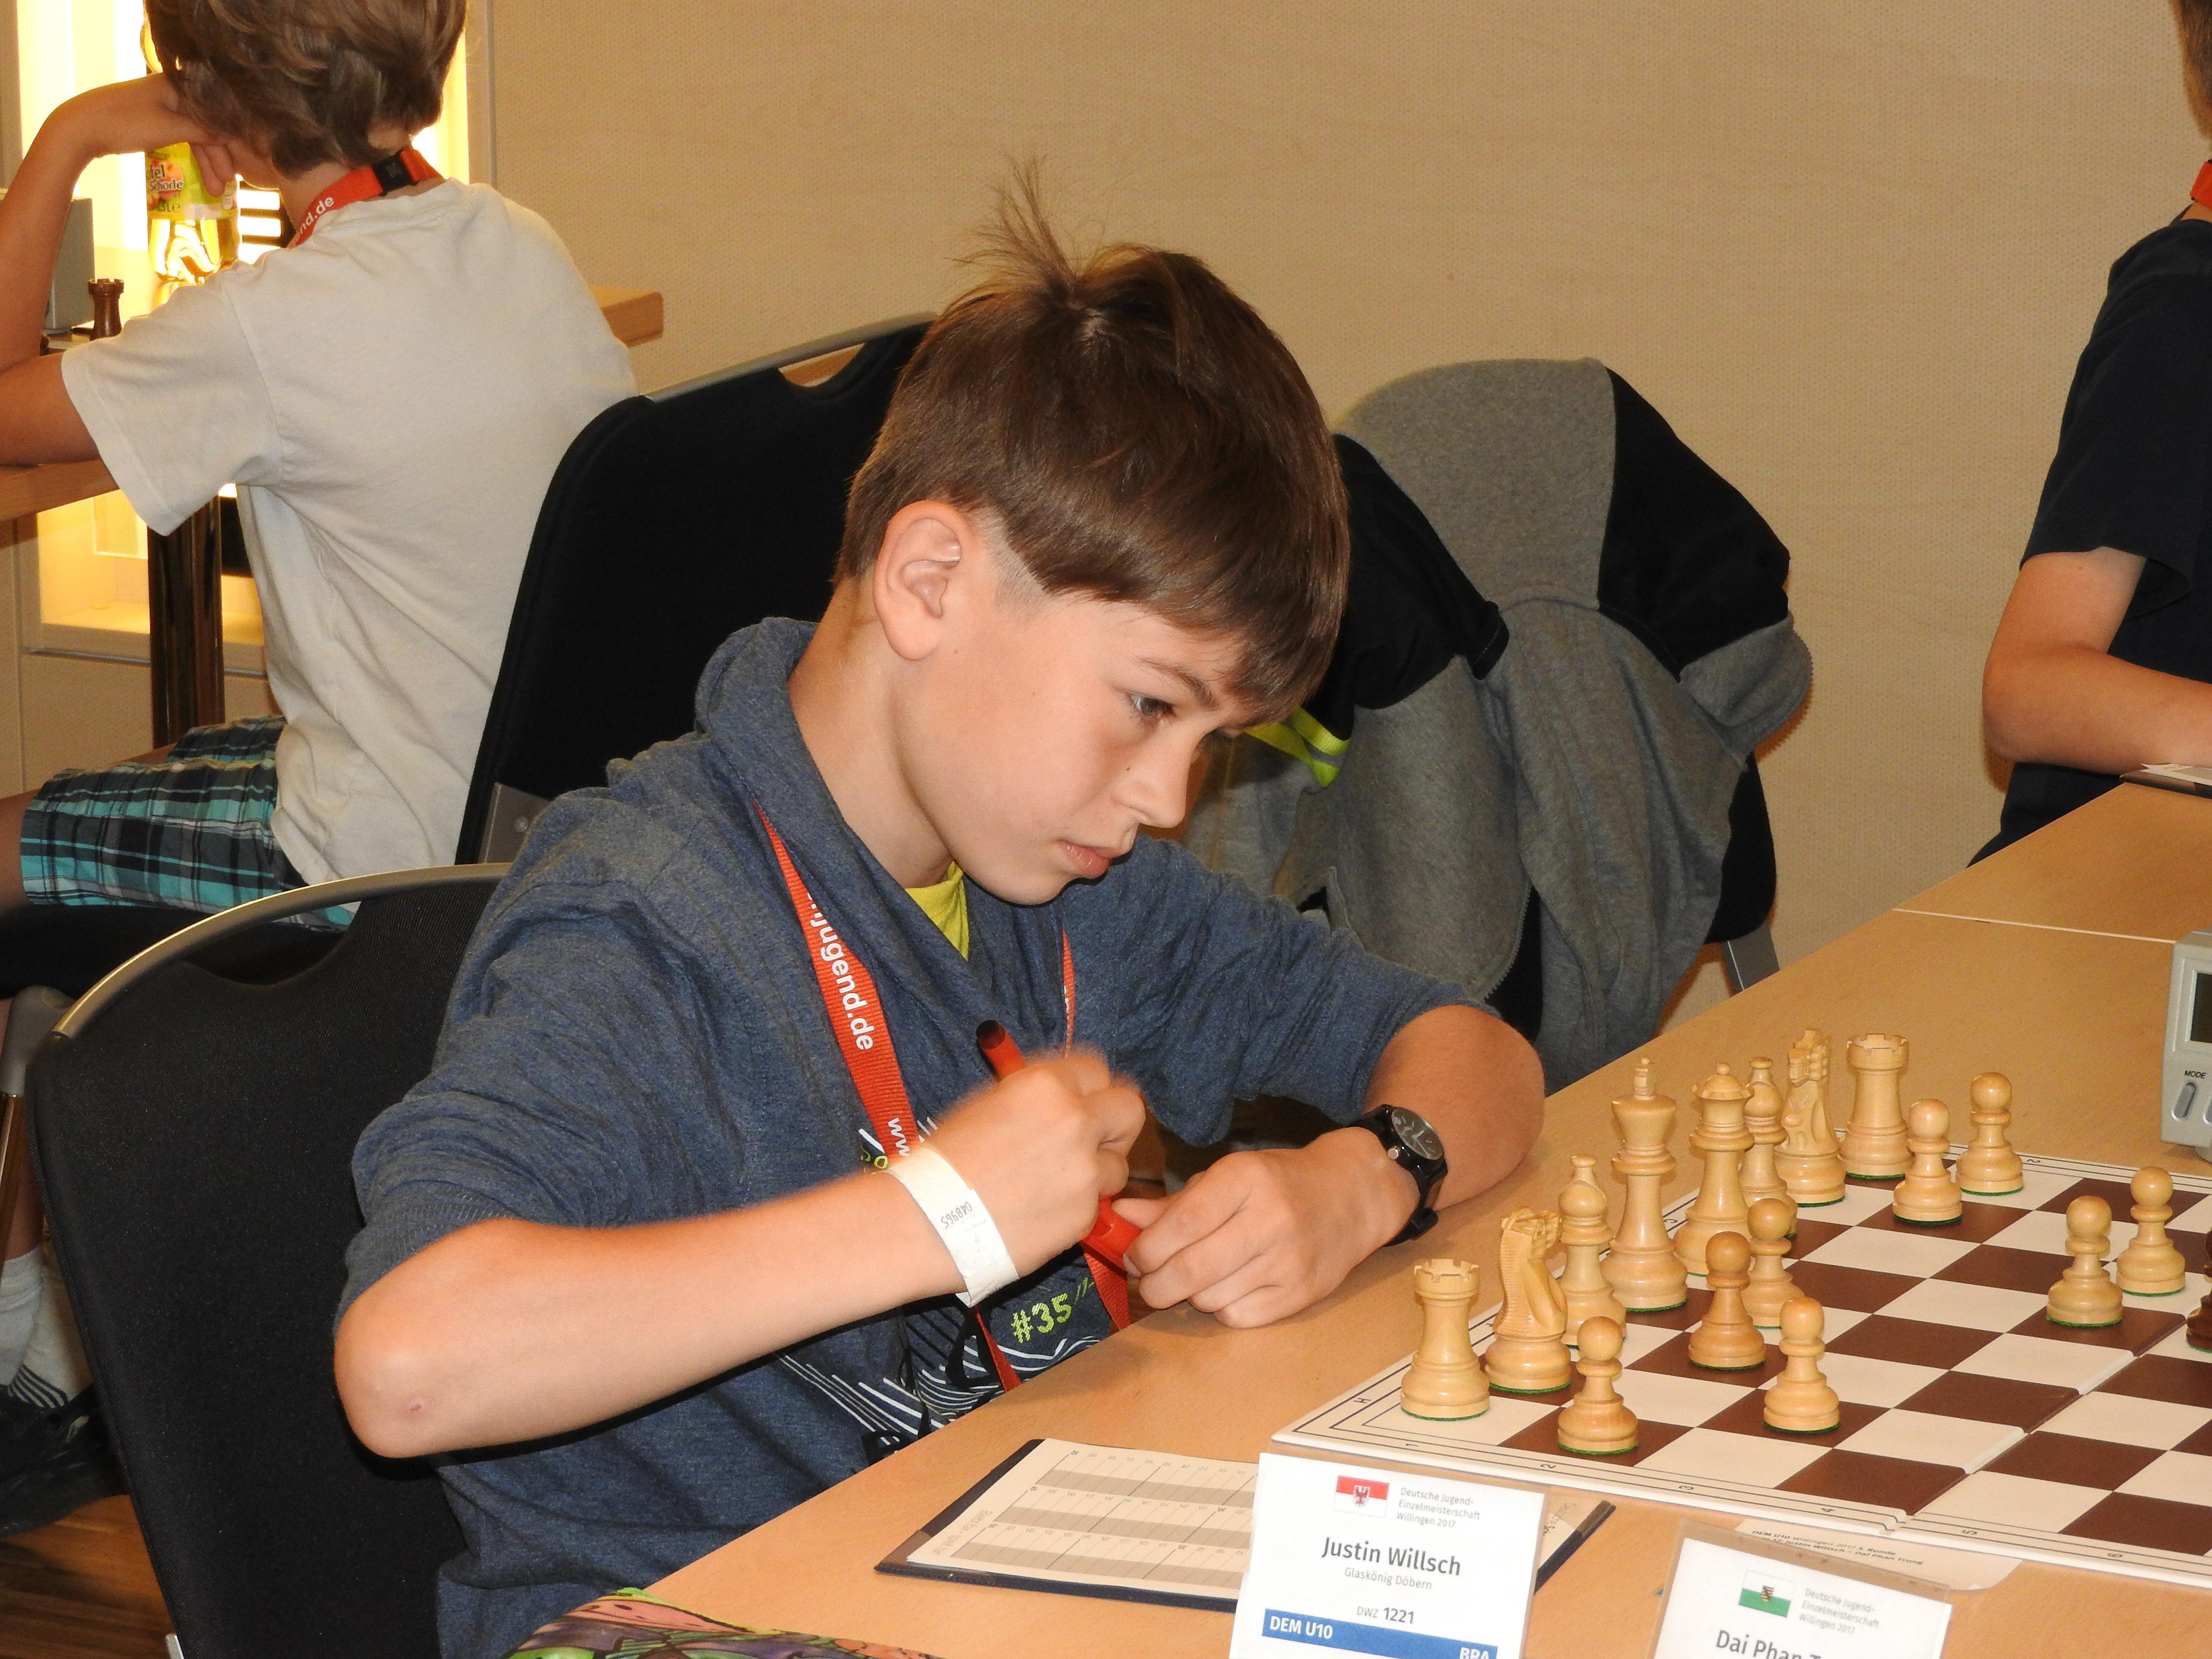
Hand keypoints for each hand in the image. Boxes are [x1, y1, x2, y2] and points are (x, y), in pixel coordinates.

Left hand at [40, 77, 231, 181]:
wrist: (79, 127)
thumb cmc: (125, 123)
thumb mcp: (169, 128)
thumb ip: (203, 132)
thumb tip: (230, 136)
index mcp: (177, 86)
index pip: (213, 114)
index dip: (228, 142)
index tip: (237, 168)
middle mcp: (170, 92)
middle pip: (204, 127)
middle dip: (216, 159)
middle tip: (225, 187)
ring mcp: (159, 105)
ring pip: (191, 135)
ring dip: (203, 163)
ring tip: (213, 191)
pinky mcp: (148, 118)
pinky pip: (178, 136)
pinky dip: (188, 155)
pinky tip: (197, 172)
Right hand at [922, 1050, 1146, 1274]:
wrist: (926, 1222)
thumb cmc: (944, 1163)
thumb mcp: (985, 1104)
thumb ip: (1034, 1095)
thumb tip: (1063, 1092)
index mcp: (1044, 1085)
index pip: (1097, 1069)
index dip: (1090, 1089)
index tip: (1082, 1104)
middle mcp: (1073, 1120)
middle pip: (1129, 1108)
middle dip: (1115, 1125)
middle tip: (1093, 1142)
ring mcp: (1084, 1169)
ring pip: (1119, 1163)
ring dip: (1098, 1172)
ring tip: (1056, 1185)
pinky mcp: (1085, 1214)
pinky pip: (1098, 1204)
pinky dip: (1079, 1207)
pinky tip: (1043, 1211)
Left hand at [1114, 1126, 1416, 1326]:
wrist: (1351, 1197)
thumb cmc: (1277, 1183)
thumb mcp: (1227, 1178)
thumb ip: (1172, 1204)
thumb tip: (1118, 1217)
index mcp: (1245, 1179)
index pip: (1182, 1223)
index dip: (1147, 1248)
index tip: (1135, 1257)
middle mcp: (1269, 1218)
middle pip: (1190, 1269)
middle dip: (1156, 1284)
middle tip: (1150, 1282)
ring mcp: (1289, 1260)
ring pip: (1210, 1298)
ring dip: (1191, 1295)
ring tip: (1198, 1277)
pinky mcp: (1302, 1294)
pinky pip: (1238, 1318)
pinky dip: (1223, 1309)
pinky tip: (1230, 1287)